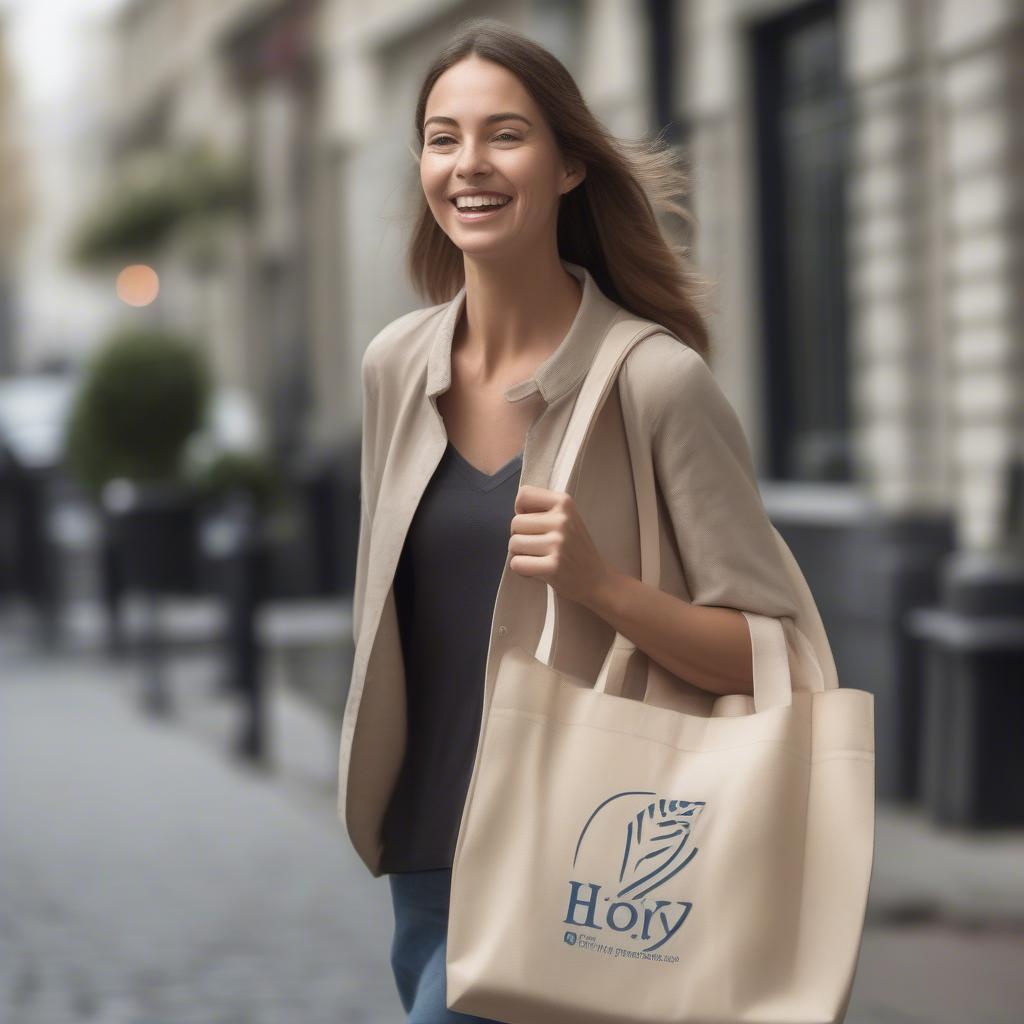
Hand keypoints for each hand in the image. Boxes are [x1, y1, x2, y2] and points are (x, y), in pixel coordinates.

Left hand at [507, 484, 612, 607]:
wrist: (597, 579)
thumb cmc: (575, 548)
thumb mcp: (567, 518)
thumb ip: (544, 509)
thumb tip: (517, 511)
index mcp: (565, 502)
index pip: (524, 494)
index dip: (521, 511)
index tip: (532, 523)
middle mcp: (562, 520)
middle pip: (515, 523)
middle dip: (520, 536)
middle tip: (537, 546)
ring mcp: (558, 543)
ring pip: (513, 544)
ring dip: (519, 554)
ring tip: (538, 558)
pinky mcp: (552, 566)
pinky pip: (516, 563)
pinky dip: (521, 569)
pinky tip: (537, 570)